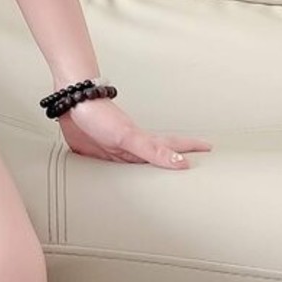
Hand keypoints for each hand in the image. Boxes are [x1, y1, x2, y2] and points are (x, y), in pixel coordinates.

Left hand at [56, 96, 212, 169]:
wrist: (70, 104)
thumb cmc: (100, 115)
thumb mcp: (129, 137)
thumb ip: (153, 151)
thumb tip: (181, 163)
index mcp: (143, 142)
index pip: (172, 147)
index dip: (190, 148)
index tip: (210, 147)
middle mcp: (132, 146)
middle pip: (157, 156)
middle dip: (174, 161)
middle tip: (192, 166)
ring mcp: (116, 149)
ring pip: (138, 164)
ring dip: (149, 169)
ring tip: (160, 177)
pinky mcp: (98, 154)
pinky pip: (115, 168)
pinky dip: (123, 173)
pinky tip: (120, 176)